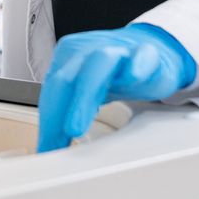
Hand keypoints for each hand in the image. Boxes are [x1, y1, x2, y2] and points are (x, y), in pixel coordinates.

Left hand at [36, 23, 195, 152]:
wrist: (151, 50)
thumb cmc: (115, 74)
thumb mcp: (88, 94)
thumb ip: (68, 114)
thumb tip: (50, 147)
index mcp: (69, 59)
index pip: (52, 91)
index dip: (48, 120)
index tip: (47, 148)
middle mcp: (89, 51)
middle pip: (69, 78)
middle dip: (61, 110)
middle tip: (61, 138)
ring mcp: (119, 50)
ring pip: (99, 64)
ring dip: (86, 94)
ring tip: (78, 125)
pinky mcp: (148, 53)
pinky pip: (142, 55)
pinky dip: (137, 64)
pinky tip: (134, 76)